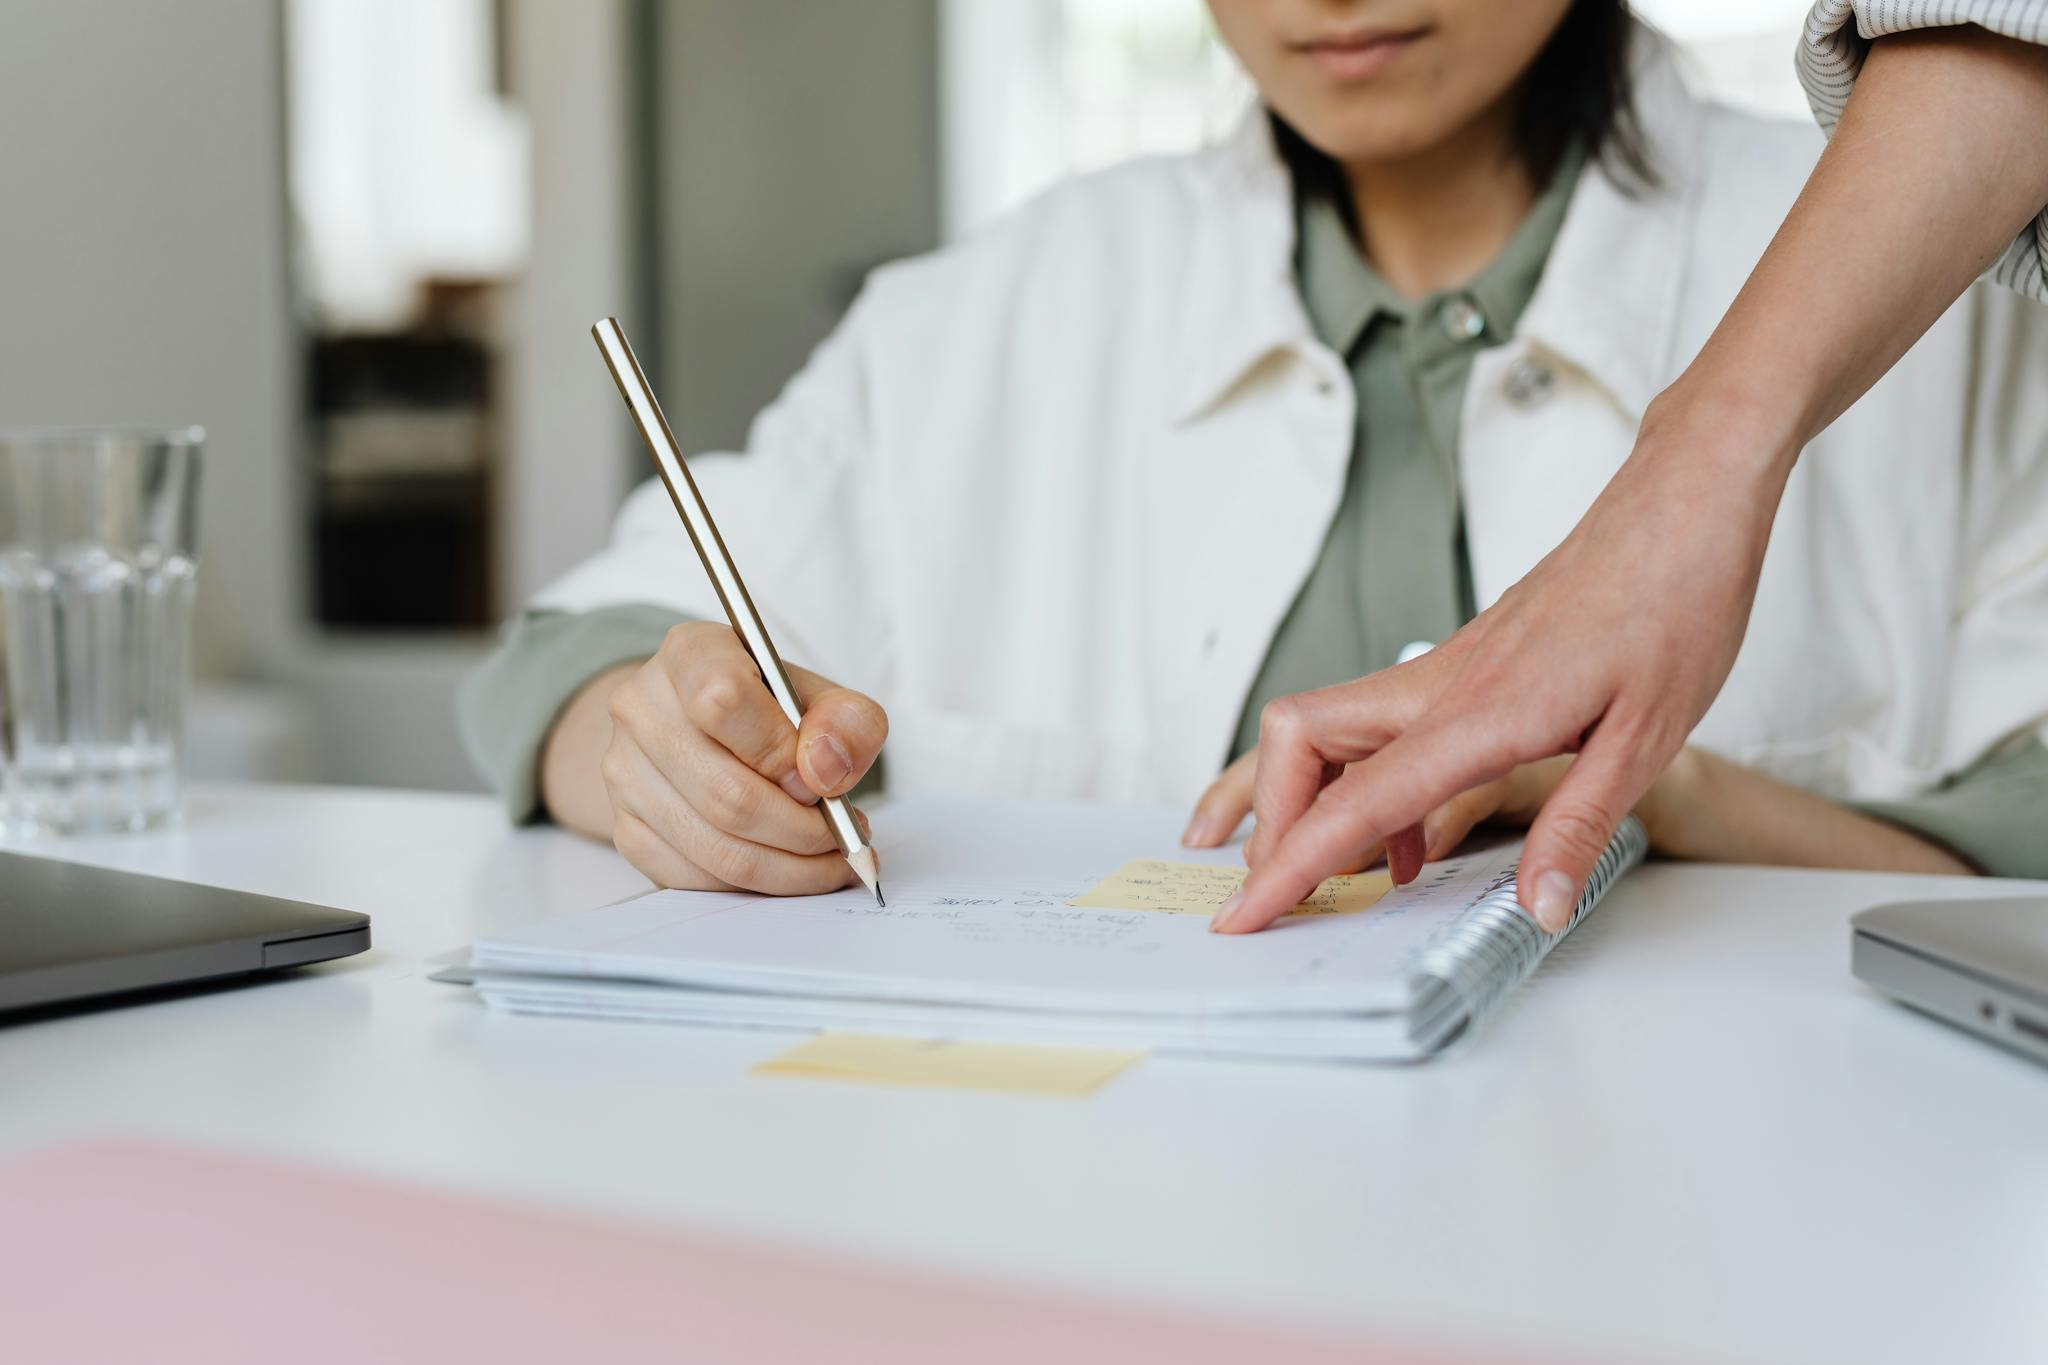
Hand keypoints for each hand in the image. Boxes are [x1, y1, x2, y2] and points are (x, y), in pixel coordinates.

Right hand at [600, 622, 885, 892]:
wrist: (693, 725)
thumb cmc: (764, 708)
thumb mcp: (818, 696)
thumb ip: (847, 721)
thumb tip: (827, 771)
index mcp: (690, 654)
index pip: (723, 700)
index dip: (781, 752)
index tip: (820, 779)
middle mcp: (642, 708)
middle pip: (726, 794)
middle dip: (803, 831)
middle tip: (845, 837)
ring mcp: (624, 772)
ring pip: (716, 849)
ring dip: (789, 868)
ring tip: (829, 859)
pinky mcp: (624, 827)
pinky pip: (697, 878)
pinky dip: (755, 884)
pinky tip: (788, 868)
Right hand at [1213, 391, 1790, 934]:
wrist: (1682, 508)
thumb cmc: (1674, 604)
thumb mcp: (1645, 739)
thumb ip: (1577, 829)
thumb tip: (1540, 907)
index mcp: (1477, 715)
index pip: (1353, 802)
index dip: (1291, 866)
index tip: (1244, 915)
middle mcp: (1439, 687)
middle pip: (1295, 741)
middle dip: (1270, 817)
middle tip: (1286, 885)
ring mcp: (1442, 671)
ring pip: (1324, 728)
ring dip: (1308, 797)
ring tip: (1348, 872)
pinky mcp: (1461, 665)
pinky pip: (1374, 726)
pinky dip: (1362, 781)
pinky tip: (1413, 832)